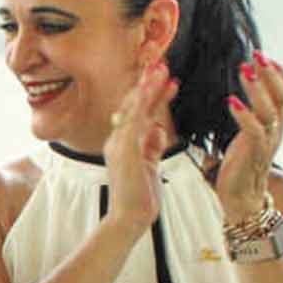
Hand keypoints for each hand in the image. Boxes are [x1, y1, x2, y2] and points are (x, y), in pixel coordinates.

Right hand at [101, 62, 175, 231]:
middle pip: (132, 105)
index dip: (149, 94)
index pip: (136, 113)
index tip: (165, 79)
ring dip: (148, 86)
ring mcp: (119, 143)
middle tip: (159, 64)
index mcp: (122, 144)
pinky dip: (145, 100)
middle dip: (146, 84)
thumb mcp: (150, 166)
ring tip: (161, 68)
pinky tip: (154, 86)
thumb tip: (158, 130)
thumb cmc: (140, 196)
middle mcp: (117, 140)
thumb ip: (152, 146)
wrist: (130, 217)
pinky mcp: (126, 148)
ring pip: (134, 108)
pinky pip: (136, 118)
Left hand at [217, 51, 282, 221]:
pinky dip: (244, 115)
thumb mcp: (253, 134)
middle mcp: (277, 133)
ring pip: (271, 111)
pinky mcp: (252, 155)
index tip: (268, 59)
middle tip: (256, 56)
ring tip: (244, 70)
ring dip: (258, 89)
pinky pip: (254, 132)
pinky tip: (231, 102)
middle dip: (271, 74)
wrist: (240, 198)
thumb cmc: (242, 165)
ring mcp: (266, 144)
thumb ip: (255, 115)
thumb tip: (248, 91)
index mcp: (279, 126)